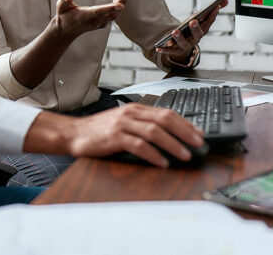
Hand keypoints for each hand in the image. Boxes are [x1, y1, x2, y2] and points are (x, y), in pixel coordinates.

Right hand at [53, 0, 130, 39]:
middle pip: (114, 11)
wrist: (67, 31)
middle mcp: (96, 21)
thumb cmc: (63, 17)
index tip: (121, 5)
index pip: (99, 12)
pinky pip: (116, 9)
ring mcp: (102, 22)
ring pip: (117, 9)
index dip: (110, 8)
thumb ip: (64, 0)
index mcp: (85, 17)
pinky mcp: (105, 20)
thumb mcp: (61, 8)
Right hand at [70, 104, 204, 166]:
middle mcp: (131, 114)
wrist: (74, 133)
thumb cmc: (100, 131)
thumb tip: (169, 137)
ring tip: (185, 155)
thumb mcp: (124, 123)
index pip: (166, 112)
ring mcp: (122, 124)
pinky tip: (162, 162)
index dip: (185, 123)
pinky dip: (153, 154)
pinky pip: (138, 145)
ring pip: (154, 132)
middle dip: (185, 132)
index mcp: (135, 109)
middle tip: (198, 143)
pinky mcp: (114, 137)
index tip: (199, 134)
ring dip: (173, 144)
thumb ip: (143, 126)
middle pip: (164, 119)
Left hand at [156, 0, 227, 63]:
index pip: (209, 23)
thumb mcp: (199, 19)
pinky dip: (164, 49)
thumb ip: (211, 11)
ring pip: (183, 42)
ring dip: (179, 37)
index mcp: (203, 31)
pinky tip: (158, 47)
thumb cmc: (191, 30)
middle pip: (197, 34)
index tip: (215, 7)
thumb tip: (226, 0)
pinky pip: (170, 51)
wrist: (182, 47)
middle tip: (193, 21)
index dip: (212, 16)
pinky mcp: (176, 51)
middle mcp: (196, 39)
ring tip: (175, 31)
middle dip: (195, 28)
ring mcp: (186, 46)